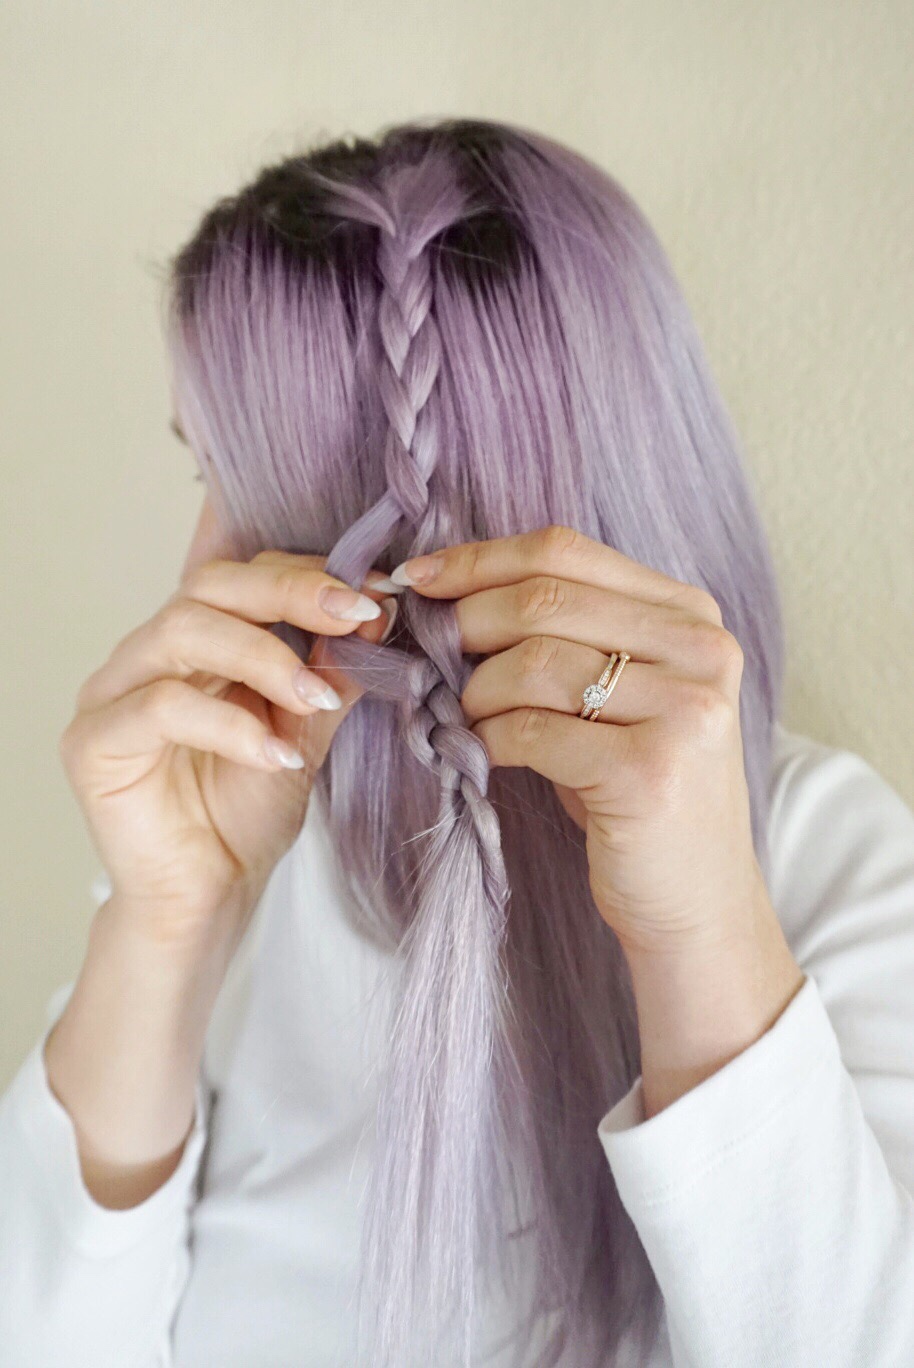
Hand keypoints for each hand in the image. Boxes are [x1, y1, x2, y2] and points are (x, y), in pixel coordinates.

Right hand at [60, 497, 395, 954]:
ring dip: (264, 658)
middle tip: (356, 617)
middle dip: (290, 593)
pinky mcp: (93, 743)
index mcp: (195, 640)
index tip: (375, 600)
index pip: (245, 575)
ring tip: (315, 699)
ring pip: (182, 631)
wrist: (210, 896)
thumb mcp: (304, 730)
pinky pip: (160, 707)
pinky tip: (275, 757)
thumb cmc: (246, 813)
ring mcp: (112, 692)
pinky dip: (229, 724)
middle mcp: (147, 653)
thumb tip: (379, 615)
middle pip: (208, 586)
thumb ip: (329, 672)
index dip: (309, 576)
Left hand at [391, 524, 771, 958]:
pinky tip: (483, 754)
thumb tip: (445, 595)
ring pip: (534, 662)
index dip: (478, 559)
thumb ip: (564, 636)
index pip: (566, 551)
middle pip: (545, 599)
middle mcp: (700, 651)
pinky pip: (532, 731)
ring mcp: (684, 710)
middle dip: (465, 623)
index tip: (418, 579)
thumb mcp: (616, 697)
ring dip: (476, 690)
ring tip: (467, 717)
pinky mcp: (650, 770)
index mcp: (690, 615)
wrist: (697, 902)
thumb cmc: (636, 792)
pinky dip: (489, 739)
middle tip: (427, 654)